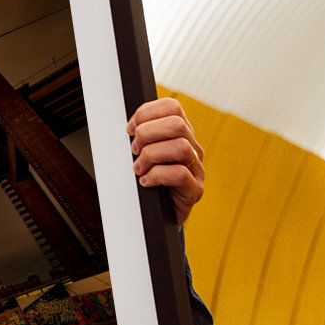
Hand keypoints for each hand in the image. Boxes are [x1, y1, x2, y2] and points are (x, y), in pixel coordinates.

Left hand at [127, 97, 204, 225]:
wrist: (158, 217)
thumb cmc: (149, 182)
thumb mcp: (142, 154)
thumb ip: (141, 138)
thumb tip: (128, 127)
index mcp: (180, 134)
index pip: (171, 107)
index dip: (146, 113)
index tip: (130, 129)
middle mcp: (192, 148)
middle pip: (176, 124)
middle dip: (147, 134)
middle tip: (134, 150)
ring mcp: (196, 169)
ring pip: (180, 147)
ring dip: (151, 156)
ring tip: (139, 168)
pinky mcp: (194, 190)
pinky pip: (180, 174)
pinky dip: (156, 176)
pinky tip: (146, 182)